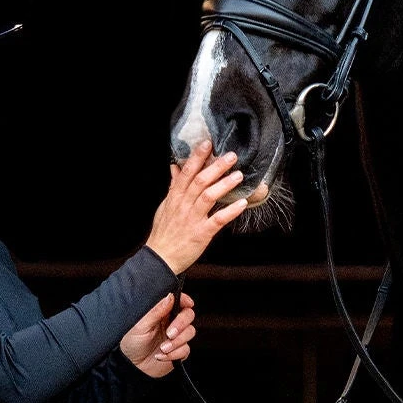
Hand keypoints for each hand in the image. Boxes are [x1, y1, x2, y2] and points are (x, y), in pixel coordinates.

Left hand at [121, 293, 195, 376]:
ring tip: (162, 348)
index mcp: (161, 314)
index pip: (178, 302)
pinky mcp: (179, 351)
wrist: (133, 367)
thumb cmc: (132, 344)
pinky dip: (174, 354)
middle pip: (188, 315)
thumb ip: (156, 311)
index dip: (185, 300)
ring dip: (176, 342)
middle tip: (169, 333)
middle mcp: (171, 323)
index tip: (188, 303)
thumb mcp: (140, 325)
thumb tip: (170, 297)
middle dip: (181, 324)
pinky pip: (185, 349)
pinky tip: (161, 356)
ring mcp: (177, 337)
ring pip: (190, 332)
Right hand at [145, 141, 247, 273]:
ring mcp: (193, 219)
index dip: (197, 157)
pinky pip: (217, 220)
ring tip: (238, 175)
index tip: (207, 144)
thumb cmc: (164, 232)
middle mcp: (184, 205)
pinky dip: (230, 211)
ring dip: (224, 185)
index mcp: (175, 197)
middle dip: (215, 167)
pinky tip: (241, 203)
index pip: (186, 173)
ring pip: (208, 197)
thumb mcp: (165, 206)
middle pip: (200, 181)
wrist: (161, 258)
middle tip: (231, 156)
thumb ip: (173, 187)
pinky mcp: (201, 233)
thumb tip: (175, 168)